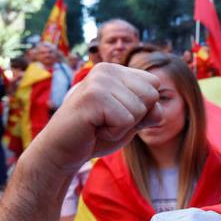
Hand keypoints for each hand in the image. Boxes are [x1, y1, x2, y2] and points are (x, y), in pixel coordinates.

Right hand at [23, 63, 161, 174]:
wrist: (62, 151)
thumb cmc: (97, 135)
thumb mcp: (130, 121)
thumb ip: (149, 112)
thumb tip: (158, 109)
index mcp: (115, 70)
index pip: (154, 84)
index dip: (143, 108)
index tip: (117, 115)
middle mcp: (106, 69)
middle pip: (152, 95)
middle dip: (136, 117)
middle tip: (108, 121)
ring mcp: (99, 81)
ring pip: (140, 109)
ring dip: (123, 127)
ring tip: (99, 124)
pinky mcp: (93, 96)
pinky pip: (126, 121)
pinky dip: (114, 133)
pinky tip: (94, 129)